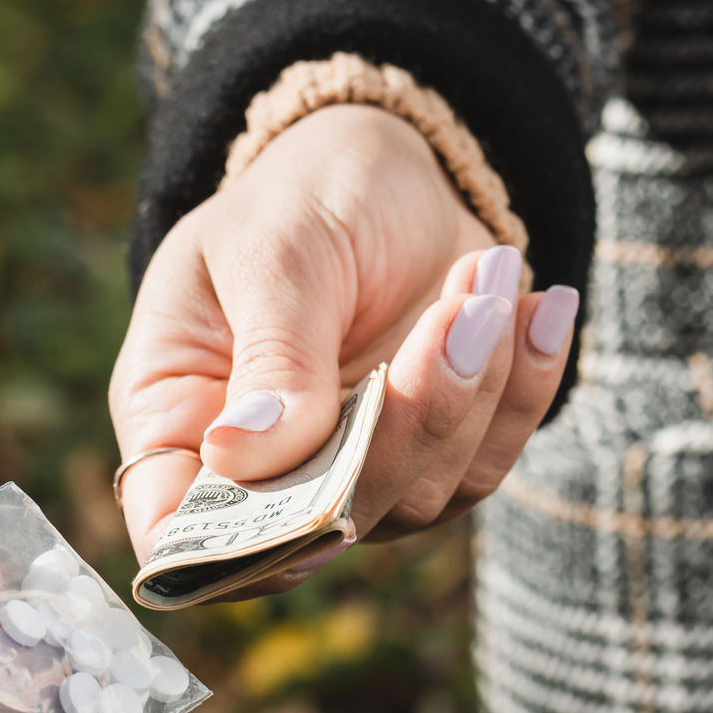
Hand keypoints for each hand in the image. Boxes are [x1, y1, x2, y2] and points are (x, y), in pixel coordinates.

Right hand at [109, 104, 579, 589]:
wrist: (388, 167)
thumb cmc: (301, 196)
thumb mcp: (273, 251)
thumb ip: (272, 356)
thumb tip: (243, 453)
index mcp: (178, 418)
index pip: (178, 530)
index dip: (229, 546)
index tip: (309, 491)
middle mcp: (259, 469)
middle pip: (324, 523)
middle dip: (408, 424)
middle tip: (459, 312)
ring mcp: (349, 469)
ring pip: (418, 495)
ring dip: (474, 386)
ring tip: (485, 272)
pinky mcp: (429, 454)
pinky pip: (485, 463)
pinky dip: (523, 387)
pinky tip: (535, 309)